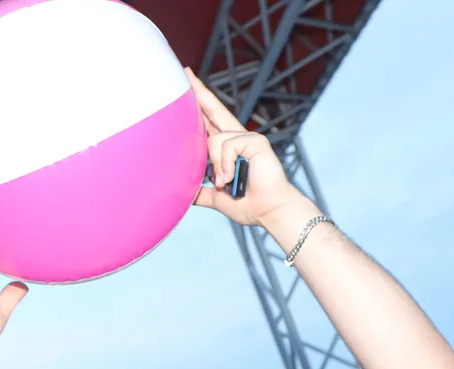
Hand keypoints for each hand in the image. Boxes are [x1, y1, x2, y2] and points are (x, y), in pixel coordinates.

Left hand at [185, 69, 297, 227]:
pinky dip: (224, 165)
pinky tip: (230, 178)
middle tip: (184, 72)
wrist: (269, 212)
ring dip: (215, 166)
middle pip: (214, 110)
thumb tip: (184, 194)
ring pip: (215, 140)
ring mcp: (248, 137)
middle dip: (199, 92)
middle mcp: (237, 138)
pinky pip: (227, 146)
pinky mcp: (256, 141)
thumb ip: (202, 192)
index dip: (200, 103)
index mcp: (228, 149)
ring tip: (224, 182)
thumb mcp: (217, 197)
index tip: (188, 83)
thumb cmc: (249, 205)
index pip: (210, 122)